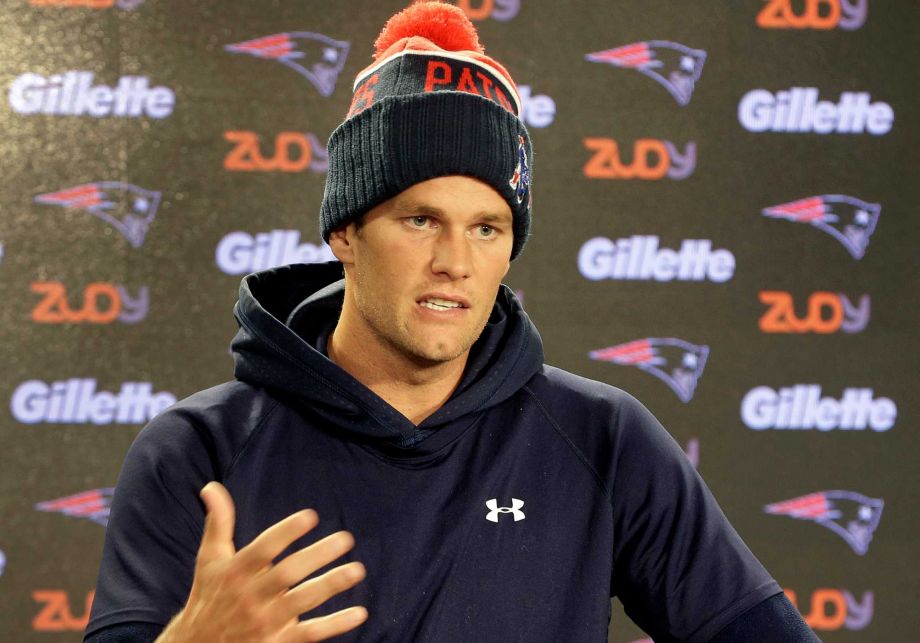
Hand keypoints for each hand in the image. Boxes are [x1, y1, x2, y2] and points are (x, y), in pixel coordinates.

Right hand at [157, 482, 366, 641]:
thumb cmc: (209, 597)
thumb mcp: (209, 560)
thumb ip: (218, 523)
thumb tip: (212, 487)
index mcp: (236, 572)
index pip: (263, 548)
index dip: (286, 532)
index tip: (311, 516)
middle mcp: (250, 596)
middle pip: (288, 573)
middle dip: (317, 556)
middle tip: (346, 539)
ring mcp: (265, 622)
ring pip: (302, 601)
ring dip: (331, 585)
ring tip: (357, 570)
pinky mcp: (277, 642)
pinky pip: (310, 634)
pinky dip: (335, 625)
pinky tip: (359, 613)